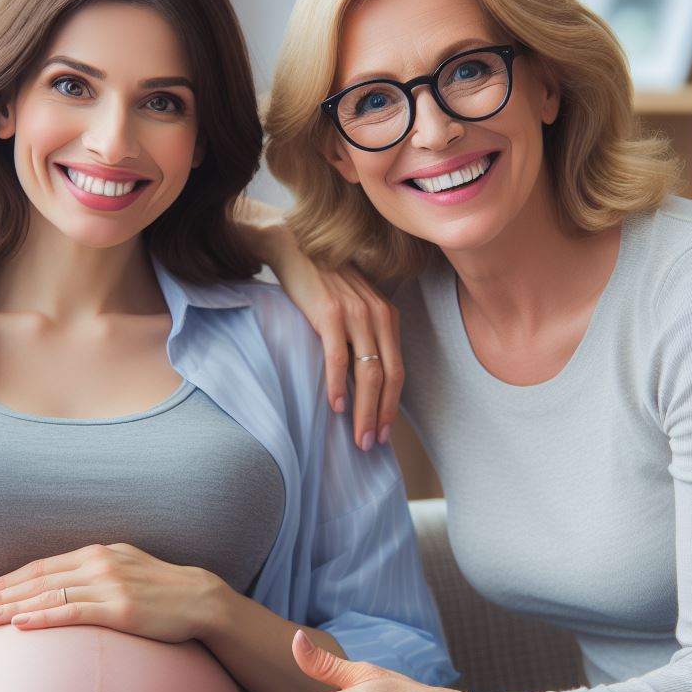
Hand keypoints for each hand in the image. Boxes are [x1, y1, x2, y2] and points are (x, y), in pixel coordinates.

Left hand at [0, 543, 223, 641]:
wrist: (199, 599)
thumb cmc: (161, 589)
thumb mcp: (125, 569)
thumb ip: (95, 573)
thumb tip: (64, 586)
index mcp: (97, 552)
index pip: (41, 566)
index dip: (8, 580)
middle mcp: (98, 563)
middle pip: (38, 579)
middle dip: (1, 595)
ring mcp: (109, 584)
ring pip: (49, 595)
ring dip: (13, 607)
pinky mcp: (120, 608)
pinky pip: (72, 612)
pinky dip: (43, 617)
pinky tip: (20, 624)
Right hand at [234, 200, 403, 450]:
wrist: (295, 247)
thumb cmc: (322, 281)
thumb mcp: (354, 304)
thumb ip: (364, 333)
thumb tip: (364, 376)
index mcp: (386, 315)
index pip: (397, 370)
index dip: (392, 405)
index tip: (385, 431)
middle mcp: (377, 314)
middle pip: (387, 376)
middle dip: (381, 415)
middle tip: (373, 444)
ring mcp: (355, 314)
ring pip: (368, 372)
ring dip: (363, 409)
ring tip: (358, 436)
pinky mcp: (330, 314)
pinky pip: (338, 358)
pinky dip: (339, 385)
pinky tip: (336, 406)